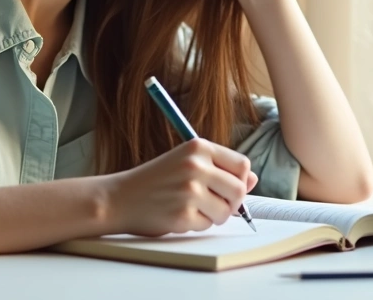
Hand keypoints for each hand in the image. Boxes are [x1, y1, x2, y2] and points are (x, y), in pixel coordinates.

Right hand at [102, 138, 258, 236]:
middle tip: (213, 203)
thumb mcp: (186, 164)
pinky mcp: (183, 214)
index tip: (228, 187)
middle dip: (231, 202)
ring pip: (226, 210)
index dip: (240, 180)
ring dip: (215, 215)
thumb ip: (219, 169)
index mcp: (198, 147)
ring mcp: (189, 190)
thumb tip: (253, 179)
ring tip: (193, 208)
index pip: (242, 164)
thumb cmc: (155, 181)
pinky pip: (208, 225)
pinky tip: (179, 215)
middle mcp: (196, 165)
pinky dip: (198, 225)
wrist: (119, 198)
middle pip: (239, 189)